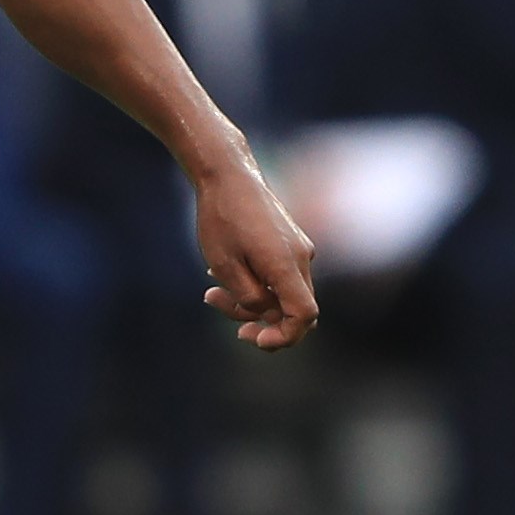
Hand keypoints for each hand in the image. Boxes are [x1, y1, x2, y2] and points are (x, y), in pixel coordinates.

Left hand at [193, 151, 319, 350]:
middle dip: (258, 320)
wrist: (229, 175)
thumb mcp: (225, 265)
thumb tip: (267, 315)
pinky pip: (279, 276)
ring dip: (250, 300)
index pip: (304, 316)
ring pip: (283, 293)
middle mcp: (302, 259)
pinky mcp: (291, 243)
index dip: (284, 336)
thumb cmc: (222, 218)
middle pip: (292, 308)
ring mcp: (300, 249)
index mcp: (287, 266)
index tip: (254, 339)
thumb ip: (248, 297)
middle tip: (218, 308)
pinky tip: (223, 274)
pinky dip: (256, 283)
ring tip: (210, 292)